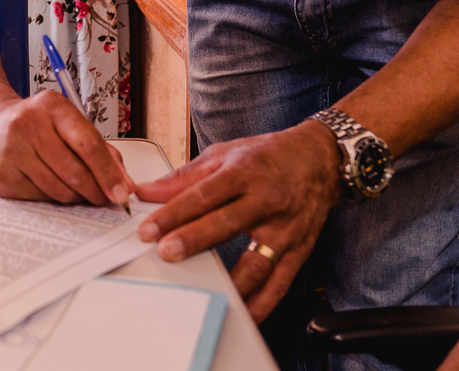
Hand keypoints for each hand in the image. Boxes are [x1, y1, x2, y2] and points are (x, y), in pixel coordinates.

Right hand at [0, 90, 132, 204]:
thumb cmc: (35, 124)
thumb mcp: (68, 123)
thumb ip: (100, 149)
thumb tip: (123, 182)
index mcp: (51, 106)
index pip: (87, 144)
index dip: (108, 172)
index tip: (121, 192)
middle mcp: (27, 124)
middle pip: (75, 171)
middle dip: (95, 191)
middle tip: (104, 198)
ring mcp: (10, 150)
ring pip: (59, 189)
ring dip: (75, 196)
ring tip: (77, 190)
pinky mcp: (1, 174)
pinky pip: (40, 197)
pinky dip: (51, 197)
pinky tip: (49, 185)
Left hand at [135, 121, 341, 321]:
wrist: (320, 159)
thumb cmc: (268, 156)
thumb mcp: (223, 154)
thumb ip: (183, 177)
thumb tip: (147, 191)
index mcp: (244, 173)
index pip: (204, 195)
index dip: (174, 213)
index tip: (149, 230)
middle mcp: (266, 200)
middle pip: (226, 224)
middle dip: (194, 241)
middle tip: (166, 253)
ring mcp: (285, 228)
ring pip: (256, 260)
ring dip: (228, 280)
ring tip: (203, 292)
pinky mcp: (300, 249)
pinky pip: (281, 282)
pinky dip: (264, 302)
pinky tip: (245, 313)